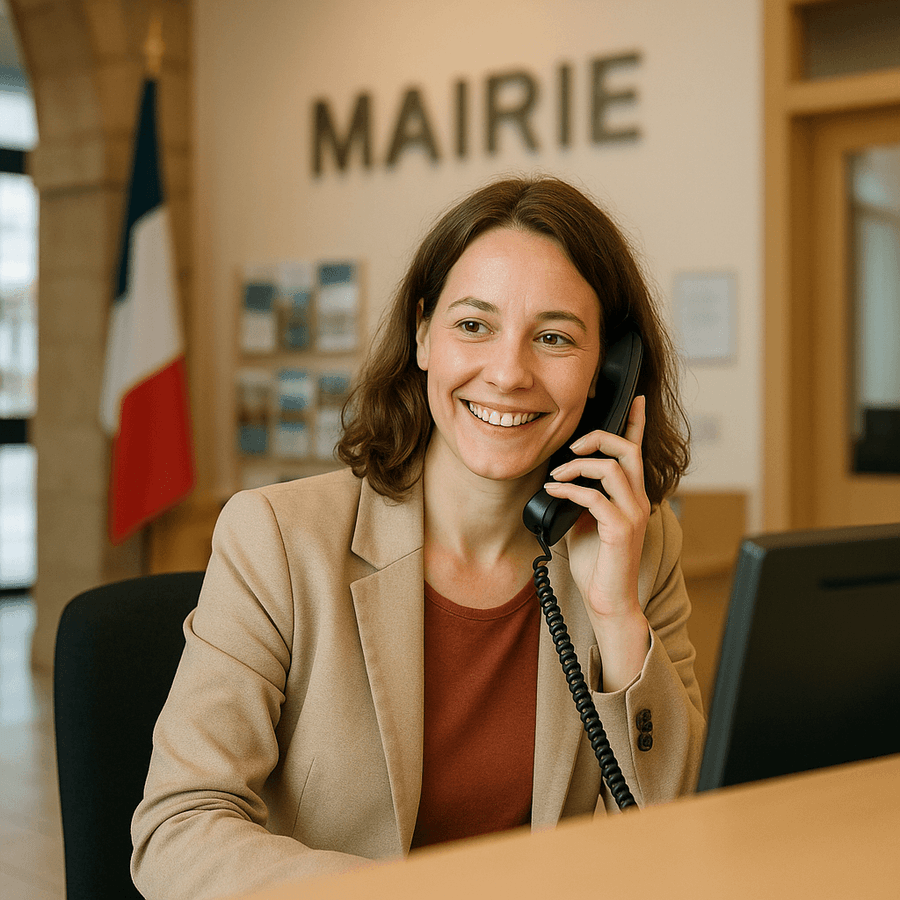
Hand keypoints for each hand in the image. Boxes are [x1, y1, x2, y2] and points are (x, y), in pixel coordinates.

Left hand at [541, 396, 650, 688]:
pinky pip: (594, 497)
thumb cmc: (596, 564)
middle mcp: (639, 501)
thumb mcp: (584, 522)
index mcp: (632, 496)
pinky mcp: (621, 530)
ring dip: (577, 466)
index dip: (636, 424)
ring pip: (611, 469)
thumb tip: (558, 480)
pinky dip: (569, 490)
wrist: (608, 600)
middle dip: (598, 438)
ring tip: (555, 476)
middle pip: (627, 450)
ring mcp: (633, 515)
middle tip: (572, 446)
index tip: (636, 399)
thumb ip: (580, 498)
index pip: (637, 452)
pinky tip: (552, 492)